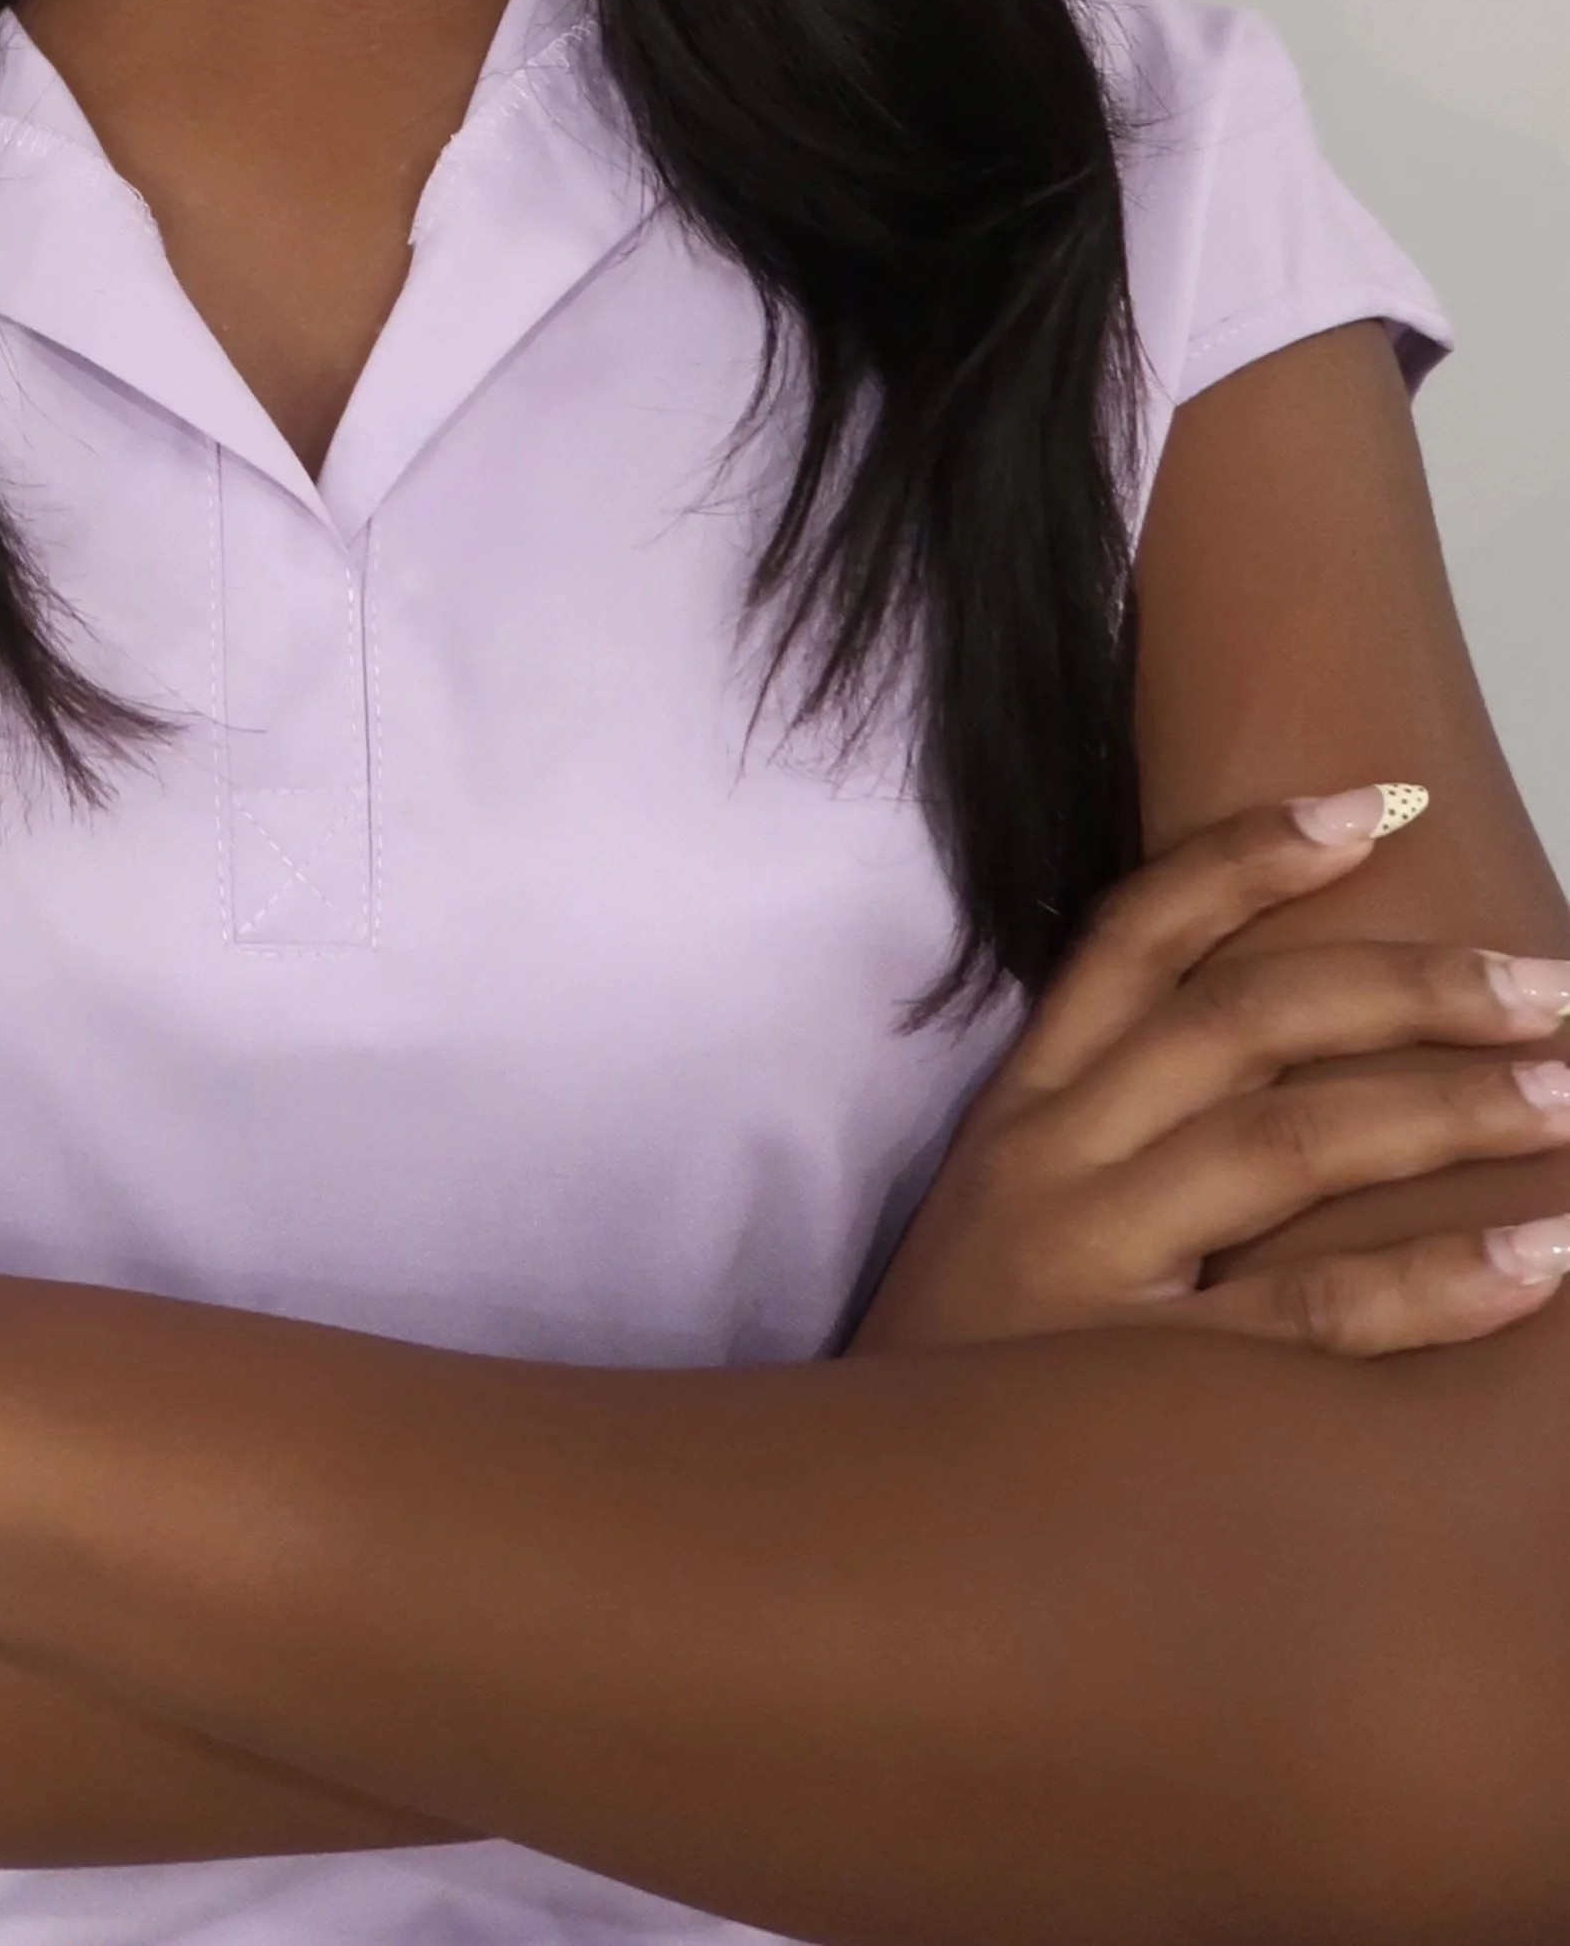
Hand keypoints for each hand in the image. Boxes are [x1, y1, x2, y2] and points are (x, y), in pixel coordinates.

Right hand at [852, 790, 1569, 1356]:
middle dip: (1408, 986)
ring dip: (1447, 1106)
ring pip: (1288, 1144)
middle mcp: (1052, 1160)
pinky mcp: (1135, 1387)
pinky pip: (1312, 1314)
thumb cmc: (951, 1376)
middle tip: (1548, 984)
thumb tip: (1271, 1078)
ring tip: (1568, 1093)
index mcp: (1022, 1108)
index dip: (1252, 857)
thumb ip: (1103, 1144)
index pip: (1133, 935)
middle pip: (1244, 1022)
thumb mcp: (998, 1223)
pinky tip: (1536, 1259)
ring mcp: (1091, 1266)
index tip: (1374, 803)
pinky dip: (1435, 1280)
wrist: (834, 1527)